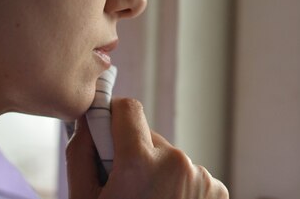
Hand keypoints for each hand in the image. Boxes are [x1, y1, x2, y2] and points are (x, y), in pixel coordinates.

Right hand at [66, 98, 228, 198]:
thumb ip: (82, 154)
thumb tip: (88, 122)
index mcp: (140, 163)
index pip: (128, 109)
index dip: (112, 116)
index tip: (106, 128)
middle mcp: (177, 162)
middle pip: (148, 137)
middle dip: (133, 153)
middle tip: (124, 186)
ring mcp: (202, 177)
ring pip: (169, 158)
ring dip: (157, 172)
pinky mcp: (218, 190)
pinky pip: (189, 174)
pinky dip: (178, 186)